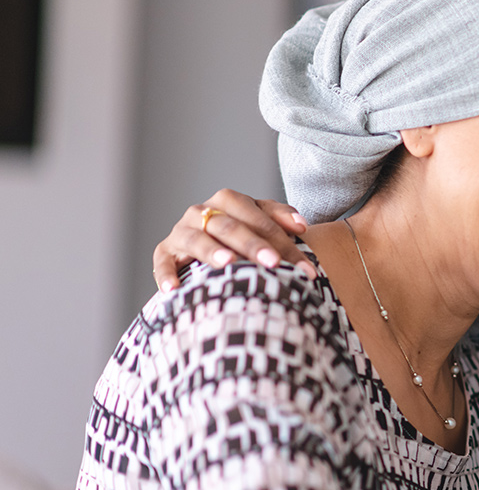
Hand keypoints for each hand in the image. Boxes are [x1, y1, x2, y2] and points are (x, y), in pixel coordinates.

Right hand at [152, 188, 315, 291]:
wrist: (210, 245)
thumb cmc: (244, 235)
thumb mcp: (262, 221)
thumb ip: (281, 218)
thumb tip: (301, 226)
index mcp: (229, 201)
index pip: (259, 219)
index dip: (284, 242)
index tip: (305, 267)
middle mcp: (203, 212)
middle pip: (230, 227)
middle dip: (254, 245)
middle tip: (274, 263)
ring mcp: (182, 231)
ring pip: (197, 239)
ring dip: (212, 251)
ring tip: (228, 263)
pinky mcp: (165, 251)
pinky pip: (162, 261)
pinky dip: (166, 274)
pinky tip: (173, 289)